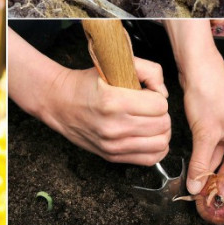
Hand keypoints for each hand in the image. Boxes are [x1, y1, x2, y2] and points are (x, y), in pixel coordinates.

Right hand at [39, 58, 170, 165]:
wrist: (59, 102)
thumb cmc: (87, 84)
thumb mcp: (114, 65)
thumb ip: (148, 70)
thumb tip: (163, 93)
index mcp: (114, 102)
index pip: (160, 105)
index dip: (157, 96)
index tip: (146, 94)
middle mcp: (113, 127)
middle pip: (163, 124)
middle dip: (160, 113)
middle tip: (147, 107)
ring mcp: (112, 145)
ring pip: (161, 143)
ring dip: (160, 131)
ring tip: (149, 121)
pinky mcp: (112, 156)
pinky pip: (150, 159)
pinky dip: (156, 148)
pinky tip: (149, 136)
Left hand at [182, 71, 223, 215]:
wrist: (199, 70)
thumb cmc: (210, 94)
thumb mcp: (204, 133)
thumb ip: (200, 162)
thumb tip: (195, 187)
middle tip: (214, 205)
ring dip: (214, 177)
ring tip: (200, 194)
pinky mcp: (220, 131)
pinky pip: (215, 154)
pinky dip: (206, 164)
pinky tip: (194, 176)